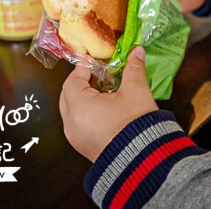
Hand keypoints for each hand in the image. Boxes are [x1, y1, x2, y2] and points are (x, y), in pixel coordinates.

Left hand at [59, 47, 156, 161]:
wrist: (142, 159)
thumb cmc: (135, 125)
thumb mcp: (136, 91)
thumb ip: (134, 69)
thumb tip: (136, 52)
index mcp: (79, 107)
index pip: (72, 81)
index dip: (82, 69)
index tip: (94, 61)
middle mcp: (71, 123)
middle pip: (68, 95)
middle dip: (82, 83)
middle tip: (99, 75)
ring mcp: (75, 137)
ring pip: (72, 111)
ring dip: (84, 99)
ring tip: (104, 92)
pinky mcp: (83, 147)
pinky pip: (78, 124)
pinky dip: (86, 113)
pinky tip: (105, 109)